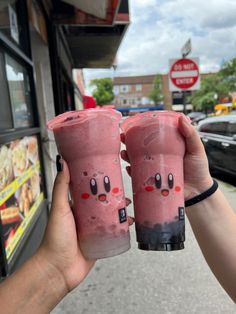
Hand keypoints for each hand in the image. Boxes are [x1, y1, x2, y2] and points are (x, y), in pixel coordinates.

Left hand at [37, 159, 133, 291]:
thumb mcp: (60, 208)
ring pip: (110, 216)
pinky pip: (114, 231)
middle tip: (124, 189)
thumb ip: (61, 186)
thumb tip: (63, 163)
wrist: (58, 268)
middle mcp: (85, 216)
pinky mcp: (100, 241)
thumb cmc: (55, 238)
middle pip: (103, 202)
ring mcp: (93, 229)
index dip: (99, 182)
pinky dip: (123, 226)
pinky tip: (130, 223)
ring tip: (129, 205)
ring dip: (121, 210)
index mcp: (75, 207)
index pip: (89, 190)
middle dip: (114, 196)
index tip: (109, 173)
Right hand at [120, 115, 212, 200]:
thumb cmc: (198, 169)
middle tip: (123, 139)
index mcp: (166, 147)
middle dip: (128, 143)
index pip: (151, 137)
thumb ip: (190, 134)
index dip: (140, 131)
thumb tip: (181, 118)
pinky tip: (129, 169)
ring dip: (127, 156)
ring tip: (124, 153)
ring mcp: (154, 169)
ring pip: (136, 161)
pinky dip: (132, 173)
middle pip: (139, 148)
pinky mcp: (152, 181)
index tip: (131, 126)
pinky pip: (139, 177)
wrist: (199, 191)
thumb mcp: (196, 149)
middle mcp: (158, 157)